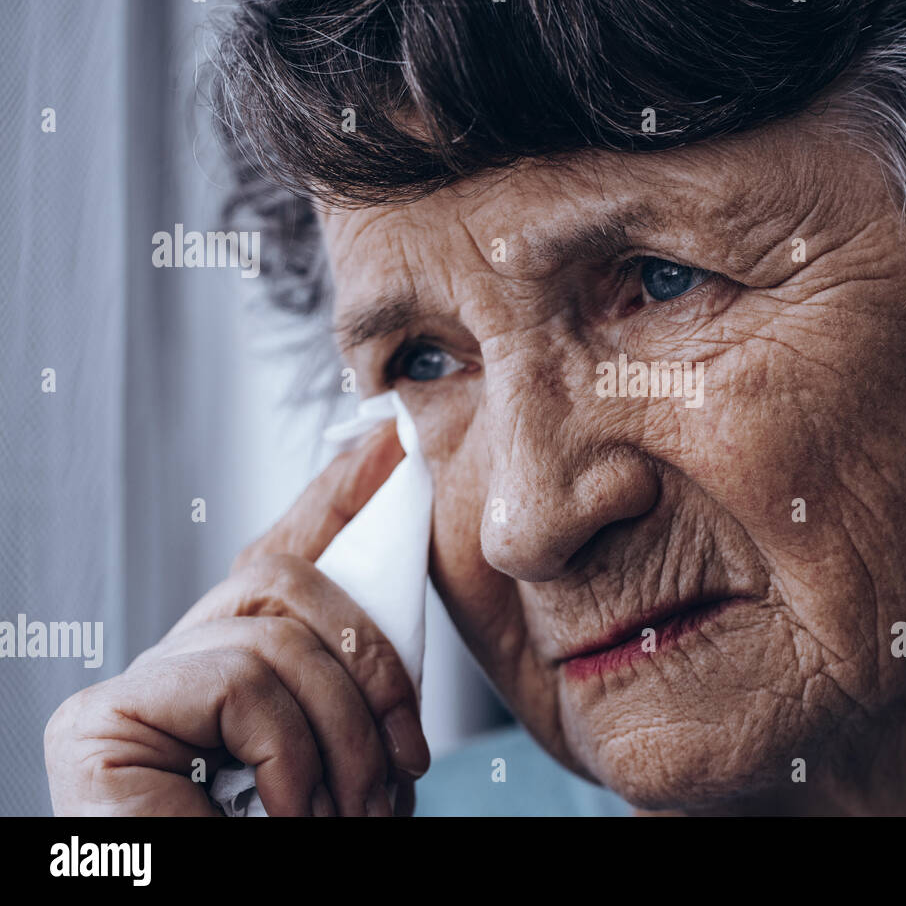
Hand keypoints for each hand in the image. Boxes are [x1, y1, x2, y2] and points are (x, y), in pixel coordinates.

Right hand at [44, 422, 429, 814]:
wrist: (189, 902)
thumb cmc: (295, 845)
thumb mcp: (347, 754)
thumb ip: (353, 680)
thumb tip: (397, 582)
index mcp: (238, 671)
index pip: (283, 555)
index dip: (337, 495)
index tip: (388, 444)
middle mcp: (178, 664)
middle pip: (289, 580)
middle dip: (377, 661)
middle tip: (408, 764)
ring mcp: (134, 690)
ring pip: (278, 633)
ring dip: (344, 735)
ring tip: (355, 815)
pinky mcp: (101, 723)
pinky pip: (241, 680)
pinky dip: (291, 754)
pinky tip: (288, 814)